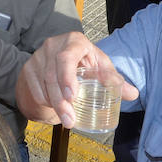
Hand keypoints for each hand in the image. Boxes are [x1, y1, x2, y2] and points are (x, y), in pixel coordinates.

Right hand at [15, 32, 136, 126]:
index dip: (67, 76)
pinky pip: (35, 90)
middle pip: (53, 76)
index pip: (67, 57)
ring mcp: (38, 57)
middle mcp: (53, 45)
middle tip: (70, 120)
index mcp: (74, 41)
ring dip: (55, 106)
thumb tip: (133, 94)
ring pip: (43, 86)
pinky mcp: (28, 69)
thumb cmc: (84, 62)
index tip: (73, 96)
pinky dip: (45, 102)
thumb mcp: (99, 67)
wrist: (57, 59)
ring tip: (67, 120)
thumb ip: (114, 80)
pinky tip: (54, 109)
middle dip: (61, 101)